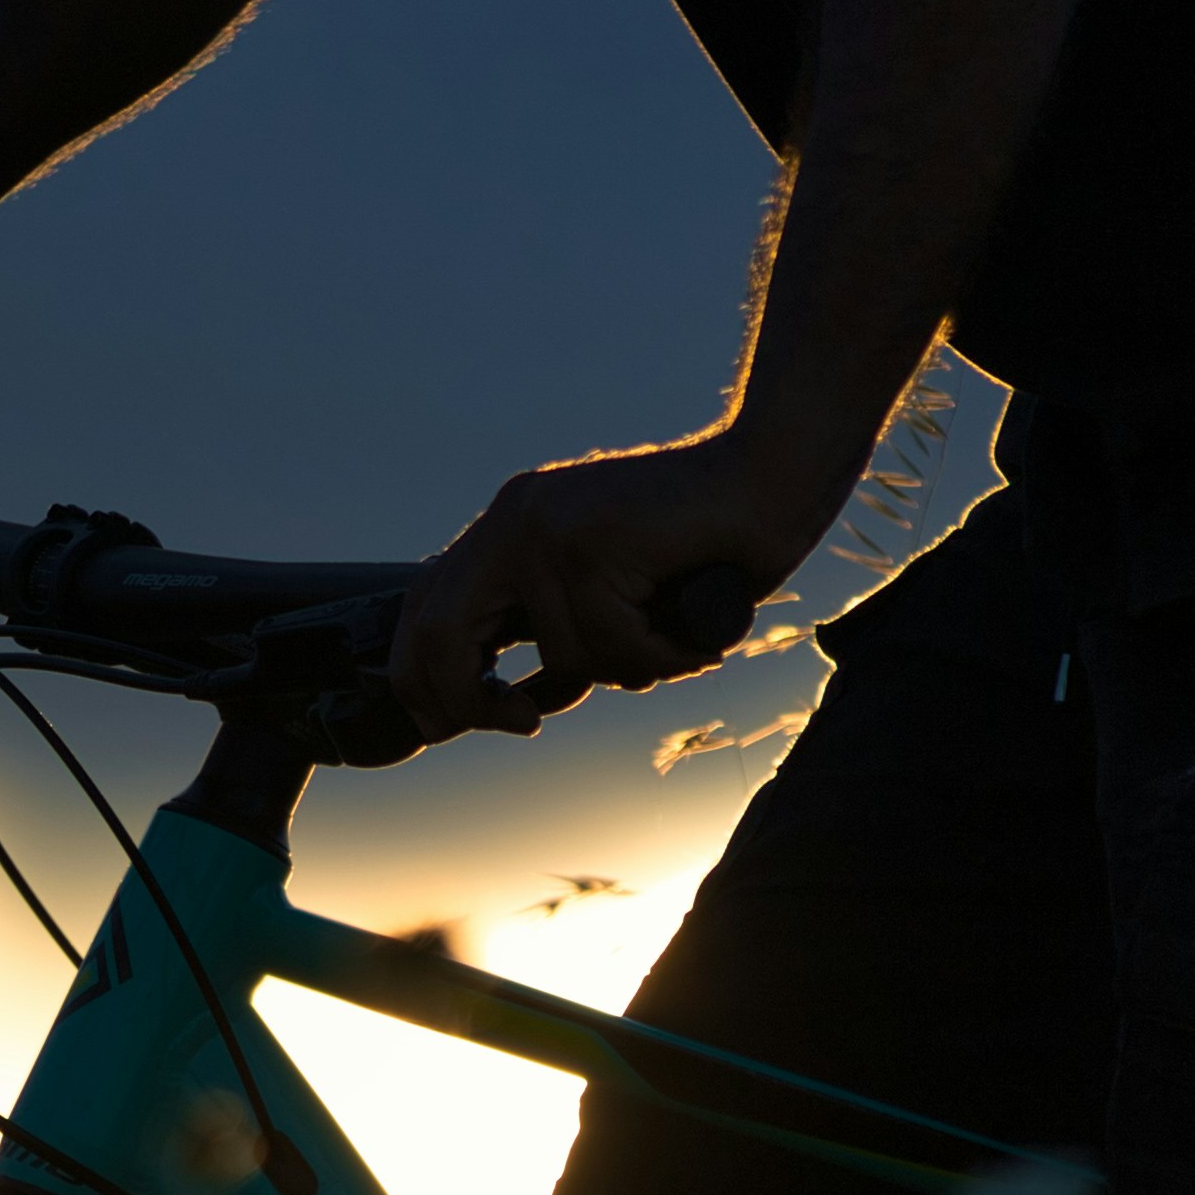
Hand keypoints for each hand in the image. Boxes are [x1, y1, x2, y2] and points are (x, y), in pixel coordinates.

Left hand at [387, 428, 836, 743]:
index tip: (447, 723)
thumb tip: (516, 703)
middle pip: (439, 629)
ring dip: (628, 668)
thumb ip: (558, 632)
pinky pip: (612, 644)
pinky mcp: (594, 542)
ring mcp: (550, 526)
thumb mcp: (610, 596)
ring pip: (560, 653)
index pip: (424, 604)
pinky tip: (691, 626)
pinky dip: (660, 655)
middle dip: (464, 696)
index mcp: (511, 526)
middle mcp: (516, 518)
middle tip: (518, 724)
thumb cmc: (709, 541)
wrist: (775, 471)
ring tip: (675, 635)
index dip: (419, 673)